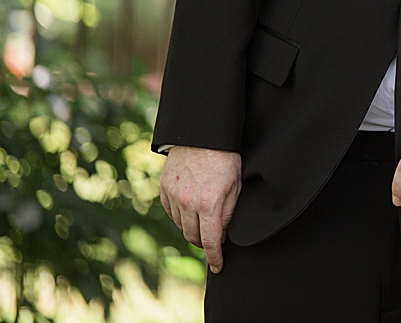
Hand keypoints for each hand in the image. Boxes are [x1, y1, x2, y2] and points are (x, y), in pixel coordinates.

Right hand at [160, 146, 241, 273]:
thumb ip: (228, 212)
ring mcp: (173, 196)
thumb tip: (222, 233)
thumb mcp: (236, 184)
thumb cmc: (225, 158)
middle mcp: (188, 203)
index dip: (215, 257)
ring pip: (181, 226)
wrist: (202, 134)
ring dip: (193, 228)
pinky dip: (181, 216)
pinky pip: (171, 212)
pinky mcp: (164, 189)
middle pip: (193, 237)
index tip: (218, 266)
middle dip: (204, 242)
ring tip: (204, 219)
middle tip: (214, 238)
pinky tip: (191, 208)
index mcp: (209, 204)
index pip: (210, 241)